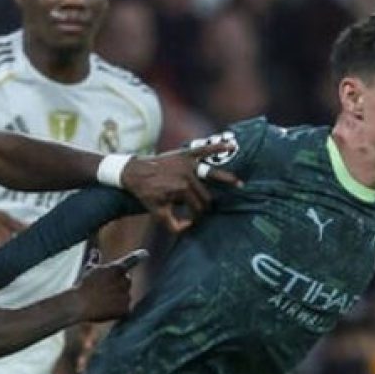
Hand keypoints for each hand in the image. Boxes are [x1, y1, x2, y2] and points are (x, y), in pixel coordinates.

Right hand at [71, 249, 147, 321]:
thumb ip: (95, 260)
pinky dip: (118, 310)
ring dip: (118, 297)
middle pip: (127, 281)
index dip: (139, 256)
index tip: (146, 254)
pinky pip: (125, 309)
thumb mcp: (89, 270)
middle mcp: (124, 281)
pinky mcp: (125, 309)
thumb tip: (95, 251)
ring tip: (103, 300)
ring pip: (126, 296)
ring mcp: (126, 295)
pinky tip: (106, 309)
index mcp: (117, 268)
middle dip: (119, 284)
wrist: (79, 304)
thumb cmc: (83, 286)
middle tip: (105, 290)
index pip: (132, 260)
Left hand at [121, 144, 241, 233]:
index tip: (193, 220)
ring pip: (211, 175)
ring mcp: (188, 163)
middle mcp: (187, 176)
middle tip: (206, 208)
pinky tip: (232, 147)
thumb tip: (191, 226)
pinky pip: (206, 150)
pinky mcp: (187, 153)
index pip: (198, 207)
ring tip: (239, 185)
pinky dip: (219, 147)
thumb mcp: (158, 214)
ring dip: (226, 180)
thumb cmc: (147, 194)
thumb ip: (174, 226)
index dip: (197, 216)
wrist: (135, 172)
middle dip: (206, 203)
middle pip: (206, 194)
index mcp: (181, 190)